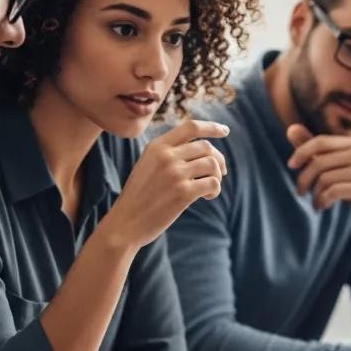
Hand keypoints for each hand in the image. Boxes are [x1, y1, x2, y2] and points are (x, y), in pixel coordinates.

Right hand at [102, 119, 228, 249]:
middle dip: (218, 159)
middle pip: (206, 147)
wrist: (125, 223)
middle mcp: (166, 156)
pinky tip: (206, 197)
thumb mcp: (147, 165)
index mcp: (157, 146)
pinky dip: (215, 190)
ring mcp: (175, 174)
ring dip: (217, 176)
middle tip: (221, 172)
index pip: (191, 127)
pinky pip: (212, 183)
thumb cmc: (140, 196)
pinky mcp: (183, 193)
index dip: (212, 127)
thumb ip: (169, 153)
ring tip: (209, 188)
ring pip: (212, 164)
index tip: (225, 131)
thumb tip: (205, 149)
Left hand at [286, 125, 350, 250]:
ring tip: (316, 203)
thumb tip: (290, 128)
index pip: (321, 141)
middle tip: (300, 192)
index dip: (301, 151)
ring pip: (325, 179)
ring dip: (315, 195)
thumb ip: (315, 149)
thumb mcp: (336, 166)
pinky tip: (323, 206)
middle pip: (320, 162)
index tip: (290, 165)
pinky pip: (334, 192)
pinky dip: (323, 201)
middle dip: (304, 179)